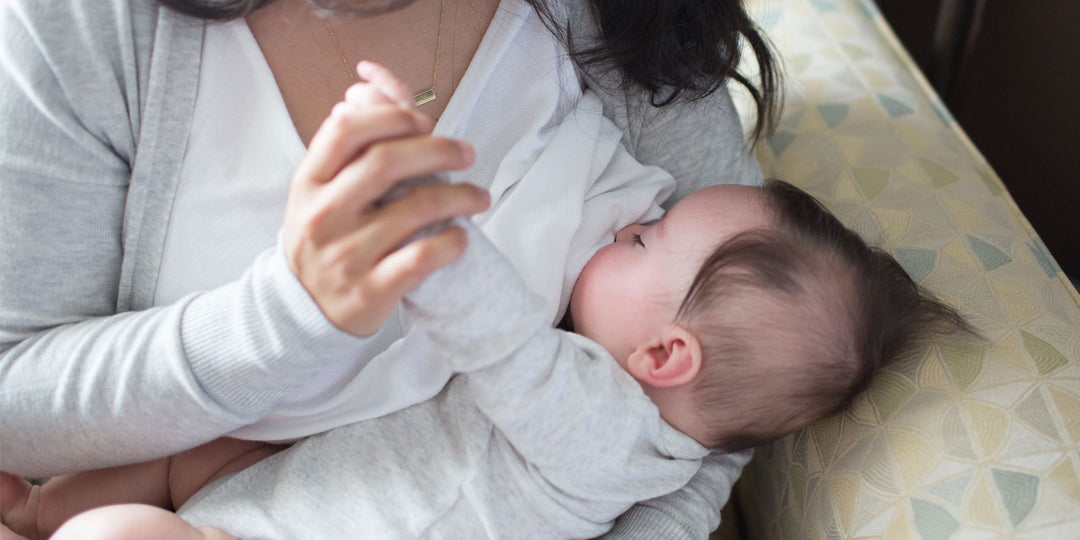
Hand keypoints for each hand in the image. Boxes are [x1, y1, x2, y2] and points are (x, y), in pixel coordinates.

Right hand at [282, 62, 489, 336]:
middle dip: (438, 150)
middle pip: (386, 161)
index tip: (424, 121)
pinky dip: (452, 243)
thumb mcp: (317, 194)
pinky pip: (422, 258)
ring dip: (460, 196)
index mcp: (309, 183)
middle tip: (467, 153)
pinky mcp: (372, 290)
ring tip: (479, 197)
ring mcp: (347, 254)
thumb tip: (370, 95)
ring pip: (416, 208)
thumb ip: (344, 153)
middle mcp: (324, 215)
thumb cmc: (323, 241)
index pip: (346, 130)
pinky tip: (462, 237)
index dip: (391, 116)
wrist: (304, 312)